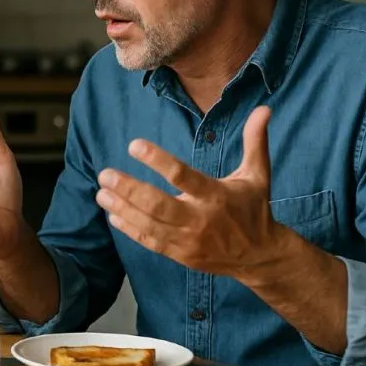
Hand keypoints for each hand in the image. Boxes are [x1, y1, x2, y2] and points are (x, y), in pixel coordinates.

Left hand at [96, 106, 287, 278]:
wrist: (260, 257)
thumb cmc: (254, 209)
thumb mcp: (258, 174)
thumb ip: (255, 141)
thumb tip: (264, 108)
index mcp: (217, 196)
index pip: (183, 176)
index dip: (158, 160)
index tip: (134, 145)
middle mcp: (201, 219)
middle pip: (158, 204)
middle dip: (129, 189)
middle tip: (105, 174)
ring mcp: (189, 240)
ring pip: (149, 225)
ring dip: (122, 208)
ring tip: (101, 192)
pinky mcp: (181, 255)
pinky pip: (150, 242)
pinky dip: (130, 229)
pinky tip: (113, 214)